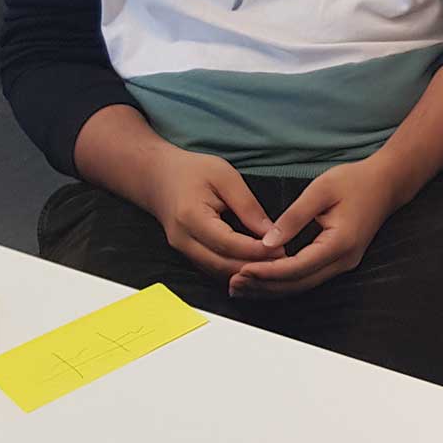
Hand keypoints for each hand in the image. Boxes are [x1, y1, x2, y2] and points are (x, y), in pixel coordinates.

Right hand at [141, 149, 282, 278]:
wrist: (158, 176)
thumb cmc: (192, 171)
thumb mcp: (225, 177)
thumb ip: (247, 206)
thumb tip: (270, 232)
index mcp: (191, 218)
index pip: (228, 244)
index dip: (256, 251)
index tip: (282, 249)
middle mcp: (183, 240)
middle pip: (222, 265)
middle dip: (254, 266)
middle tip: (284, 261)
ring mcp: (181, 250)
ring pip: (216, 271)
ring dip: (245, 271)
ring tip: (274, 264)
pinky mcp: (186, 253)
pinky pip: (212, 268)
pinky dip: (233, 268)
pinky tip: (255, 263)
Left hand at [228, 157, 399, 298]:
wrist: (387, 183)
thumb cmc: (356, 181)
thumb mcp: (321, 190)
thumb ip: (294, 217)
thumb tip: (267, 242)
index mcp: (340, 243)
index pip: (297, 267)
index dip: (267, 272)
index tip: (241, 270)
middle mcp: (343, 260)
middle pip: (297, 284)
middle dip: (263, 287)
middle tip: (233, 283)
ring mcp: (344, 264)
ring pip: (302, 285)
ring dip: (271, 288)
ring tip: (241, 286)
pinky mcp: (340, 261)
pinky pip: (308, 278)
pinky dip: (284, 281)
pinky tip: (264, 278)